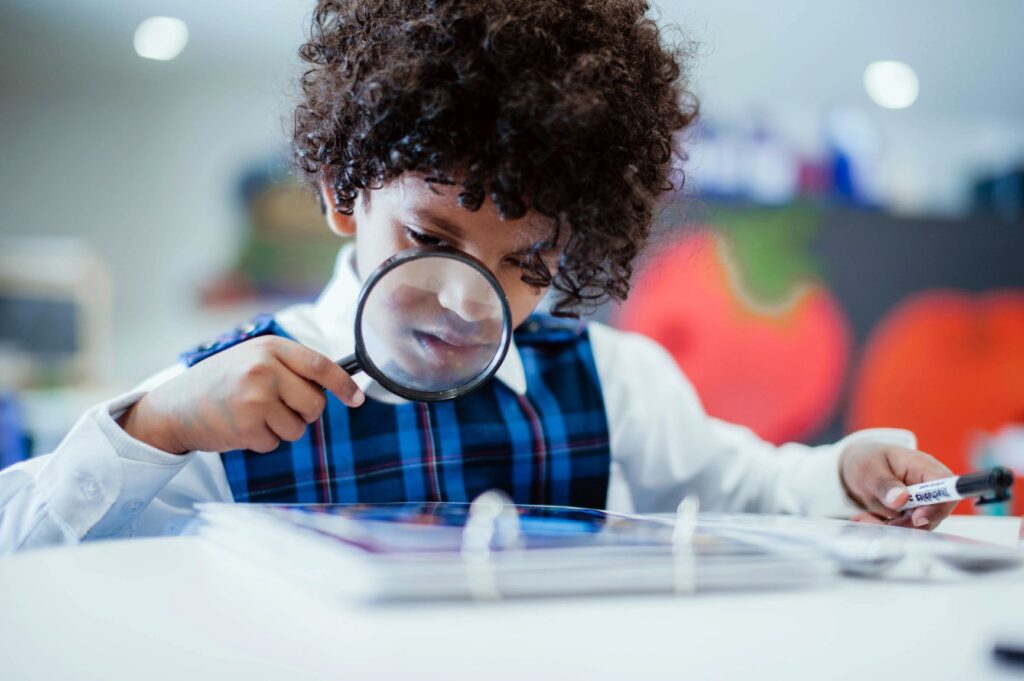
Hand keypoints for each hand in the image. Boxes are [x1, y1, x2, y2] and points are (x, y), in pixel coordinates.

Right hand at [118, 337, 364, 454]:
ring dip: (281, 429)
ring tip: (253, 415)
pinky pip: (275, 443)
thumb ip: (289, 367)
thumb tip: (336, 385)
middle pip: (315, 404)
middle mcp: (264, 369)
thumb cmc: (219, 382)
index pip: (320, 365)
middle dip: (304, 413)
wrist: (173, 407)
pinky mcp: (247, 426)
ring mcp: (255, 398)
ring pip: (298, 428)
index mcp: (270, 347)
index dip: (343, 384)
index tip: (357, 399)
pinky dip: (262, 441)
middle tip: (279, 408)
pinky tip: (240, 427)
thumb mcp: (252, 359)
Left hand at [839, 442, 955, 530]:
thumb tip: (901, 498)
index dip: (938, 506)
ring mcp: (921, 502)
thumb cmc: (866, 461)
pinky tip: (866, 519)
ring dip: (892, 527)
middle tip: (878, 521)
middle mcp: (927, 486)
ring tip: (865, 518)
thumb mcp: (868, 469)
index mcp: (922, 467)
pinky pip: (905, 529)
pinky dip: (886, 528)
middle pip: (934, 513)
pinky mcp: (912, 515)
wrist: (856, 468)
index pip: (945, 487)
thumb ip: (884, 484)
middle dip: (907, 523)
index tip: (917, 519)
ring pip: (918, 526)